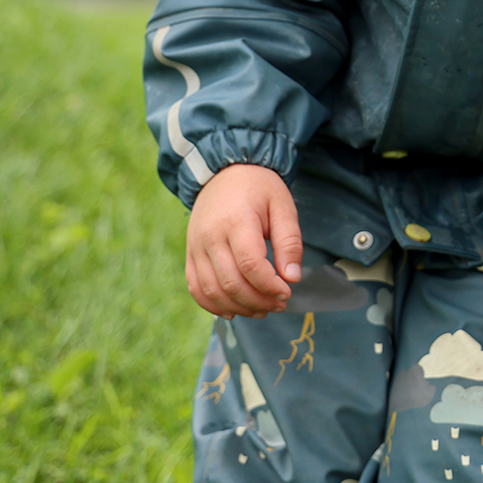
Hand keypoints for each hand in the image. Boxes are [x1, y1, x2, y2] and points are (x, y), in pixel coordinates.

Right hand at [185, 163, 302, 317]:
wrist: (225, 172)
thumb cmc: (259, 188)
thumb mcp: (283, 206)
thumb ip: (289, 241)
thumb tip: (293, 277)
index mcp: (236, 222)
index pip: (250, 265)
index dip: (270, 286)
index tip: (287, 292)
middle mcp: (210, 237)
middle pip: (231, 283)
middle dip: (258, 301)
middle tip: (279, 304)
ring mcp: (195, 247)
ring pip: (212, 290)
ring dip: (239, 307)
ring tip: (262, 309)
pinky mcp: (190, 254)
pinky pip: (196, 288)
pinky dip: (213, 305)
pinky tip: (234, 310)